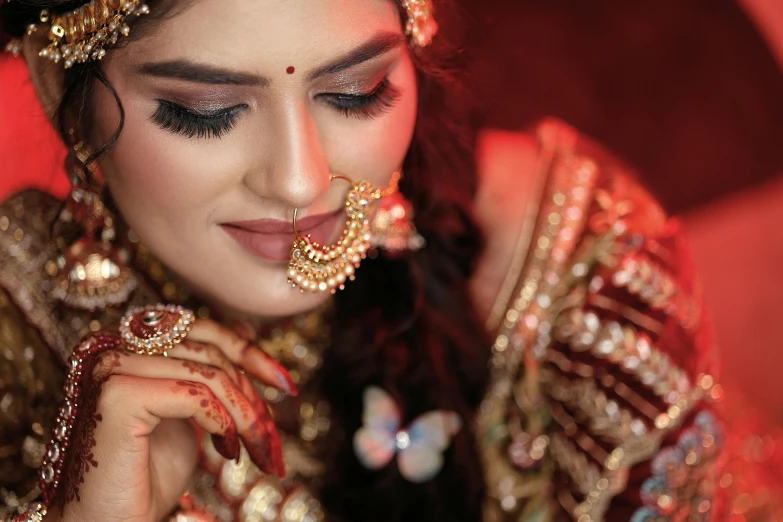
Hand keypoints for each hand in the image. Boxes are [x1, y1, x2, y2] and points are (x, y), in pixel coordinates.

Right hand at [48, 319, 295, 521]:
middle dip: (252, 397)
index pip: (202, 329)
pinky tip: (227, 451)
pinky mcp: (118, 394)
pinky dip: (222, 423)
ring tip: (256, 451)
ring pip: (208, 374)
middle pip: (210, 352)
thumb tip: (247, 332)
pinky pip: (194, 394)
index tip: (287, 385)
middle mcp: (115, 347)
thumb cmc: (146, 475)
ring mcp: (112, 367)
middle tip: (272, 440)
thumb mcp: (191, 415)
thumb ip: (207, 373)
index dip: (250, 353)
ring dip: (245, 416)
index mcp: (129, 345)